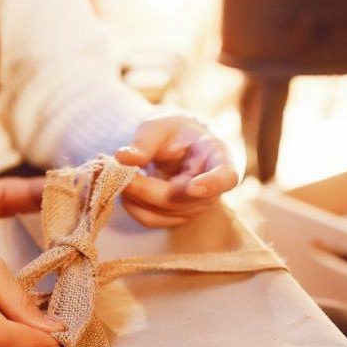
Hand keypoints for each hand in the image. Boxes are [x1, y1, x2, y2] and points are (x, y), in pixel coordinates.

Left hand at [115, 111, 239, 227]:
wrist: (170, 145)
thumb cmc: (170, 132)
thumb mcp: (158, 126)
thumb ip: (143, 141)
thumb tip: (123, 158)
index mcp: (217, 157)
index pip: (226, 177)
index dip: (212, 185)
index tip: (192, 188)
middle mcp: (211, 189)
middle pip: (183, 200)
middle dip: (148, 189)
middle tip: (120, 173)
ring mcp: (195, 207)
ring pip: (164, 213)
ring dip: (137, 197)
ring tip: (121, 175)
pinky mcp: (175, 218)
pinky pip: (151, 220)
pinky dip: (133, 206)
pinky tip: (126, 190)